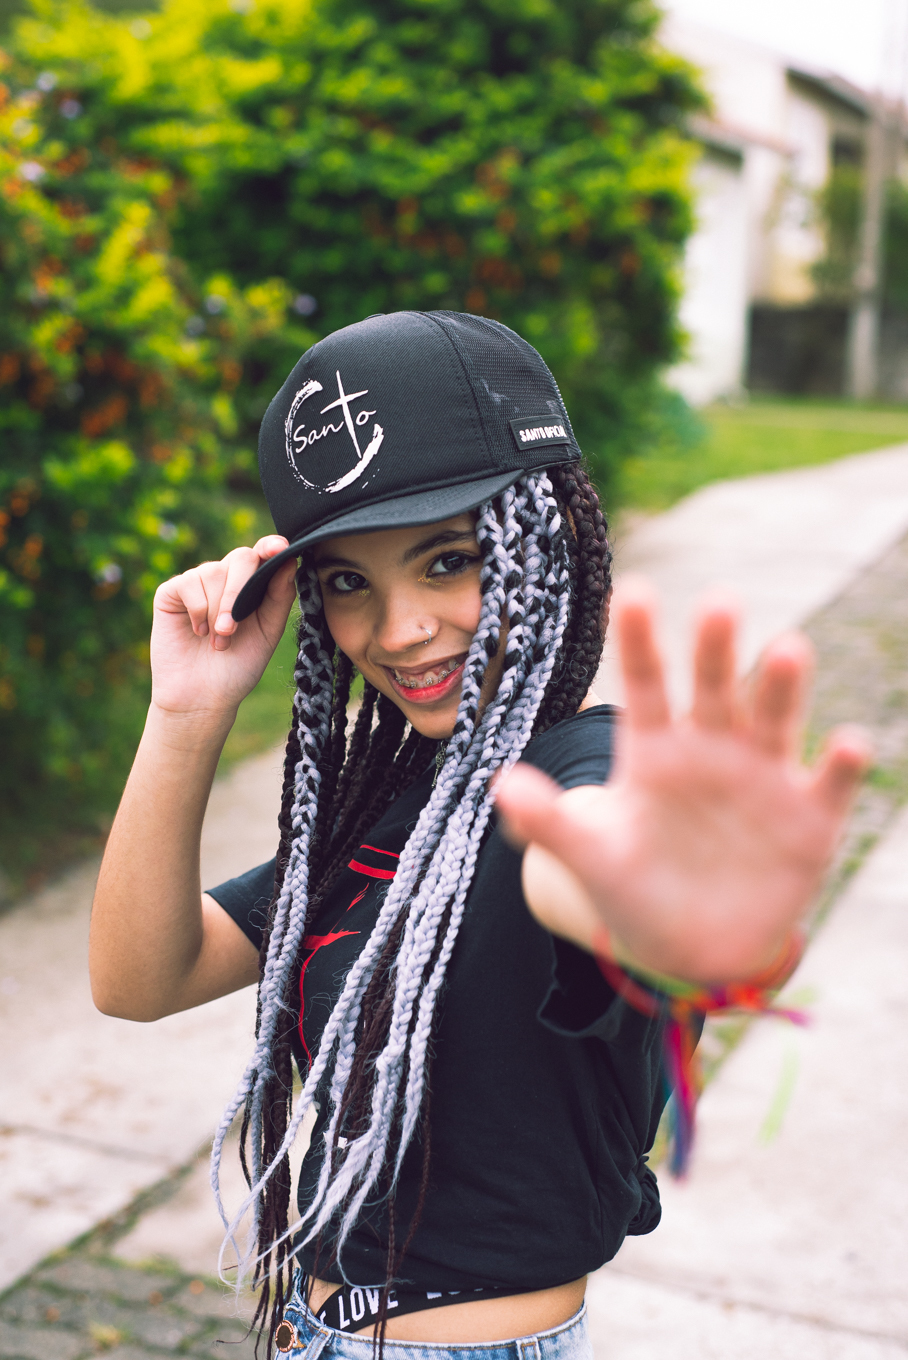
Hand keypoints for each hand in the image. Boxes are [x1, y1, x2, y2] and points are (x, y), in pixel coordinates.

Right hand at [150, 537, 296, 721]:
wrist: (203, 696)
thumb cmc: (239, 667)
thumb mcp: (268, 633)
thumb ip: (279, 597)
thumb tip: (289, 560)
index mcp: (253, 586)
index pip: (263, 554)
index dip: (271, 546)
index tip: (279, 548)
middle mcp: (226, 578)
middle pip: (241, 558)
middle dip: (238, 593)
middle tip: (231, 630)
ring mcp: (198, 583)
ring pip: (212, 572)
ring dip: (217, 612)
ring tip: (217, 641)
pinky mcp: (172, 592)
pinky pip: (188, 584)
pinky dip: (197, 611)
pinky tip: (197, 632)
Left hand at [494, 582, 869, 984]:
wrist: (690, 950)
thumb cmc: (633, 887)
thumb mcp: (590, 856)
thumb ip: (550, 821)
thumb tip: (499, 786)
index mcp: (655, 747)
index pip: (645, 683)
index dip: (639, 640)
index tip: (632, 590)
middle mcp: (712, 748)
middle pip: (714, 688)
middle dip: (716, 649)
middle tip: (719, 602)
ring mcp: (763, 779)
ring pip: (774, 720)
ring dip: (782, 688)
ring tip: (787, 650)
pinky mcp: (809, 820)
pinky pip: (827, 786)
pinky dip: (840, 766)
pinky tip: (849, 744)